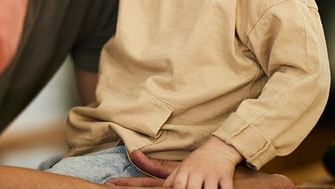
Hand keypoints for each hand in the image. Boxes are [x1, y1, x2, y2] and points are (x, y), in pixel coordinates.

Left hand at [105, 150, 295, 188]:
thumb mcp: (176, 166)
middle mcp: (189, 175)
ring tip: (196, 187)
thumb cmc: (196, 161)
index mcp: (177, 174)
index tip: (110, 184)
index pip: (152, 184)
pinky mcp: (224, 179)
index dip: (131, 184)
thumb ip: (155, 167)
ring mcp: (207, 177)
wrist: (223, 148)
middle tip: (158, 188)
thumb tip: (134, 155)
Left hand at [161, 137, 239, 188]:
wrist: (220, 147)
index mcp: (186, 169)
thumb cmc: (199, 159)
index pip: (178, 183)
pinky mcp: (226, 175)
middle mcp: (198, 171)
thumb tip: (164, 188)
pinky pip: (226, 188)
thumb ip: (173, 177)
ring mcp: (212, 173)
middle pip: (193, 188)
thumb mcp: (184, 165)